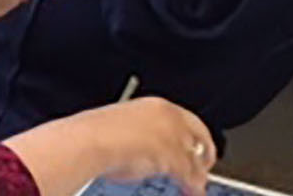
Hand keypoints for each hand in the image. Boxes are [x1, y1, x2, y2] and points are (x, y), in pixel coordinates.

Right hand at [4, 97, 214, 195]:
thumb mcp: (119, 128)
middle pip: (199, 136)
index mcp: (155, 105)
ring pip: (196, 158)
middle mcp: (170, 118)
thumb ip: (136, 136)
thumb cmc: (93, 135)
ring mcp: (174, 138)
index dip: (191, 135)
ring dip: (199, 174)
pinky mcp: (175, 159)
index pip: (185, 119)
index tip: (191, 146)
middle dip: (204, 153)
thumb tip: (137, 151)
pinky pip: (192, 176)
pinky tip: (193, 192)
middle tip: (203, 166)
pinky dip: (194, 187)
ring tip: (197, 186)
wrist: (88, 142)